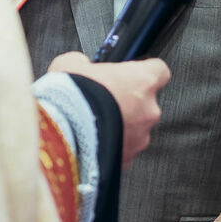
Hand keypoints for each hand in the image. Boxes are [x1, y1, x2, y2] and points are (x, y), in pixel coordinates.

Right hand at [48, 52, 168, 164]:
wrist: (60, 135)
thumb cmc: (70, 98)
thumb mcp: (71, 65)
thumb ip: (84, 63)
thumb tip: (81, 65)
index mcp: (142, 81)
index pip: (160, 71)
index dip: (145, 71)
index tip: (132, 73)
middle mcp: (148, 110)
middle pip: (147, 103)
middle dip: (128, 103)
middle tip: (105, 101)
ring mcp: (140, 137)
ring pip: (136, 129)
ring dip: (121, 126)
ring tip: (95, 124)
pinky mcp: (128, 158)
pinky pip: (124, 148)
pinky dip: (112, 145)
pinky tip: (92, 140)